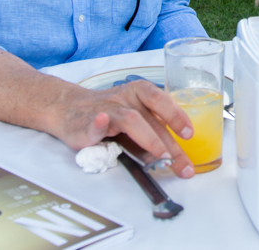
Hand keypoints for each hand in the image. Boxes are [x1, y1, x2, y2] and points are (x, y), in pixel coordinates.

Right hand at [56, 79, 195, 177]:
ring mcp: (106, 109)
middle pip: (152, 120)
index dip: (176, 115)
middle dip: (170, 145)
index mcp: (139, 93)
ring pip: (131, 120)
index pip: (161, 100)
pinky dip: (100, 124)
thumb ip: (151, 137)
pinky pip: (96, 123)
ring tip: (161, 156)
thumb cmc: (109, 115)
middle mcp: (125, 98)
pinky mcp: (88, 124)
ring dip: (149, 139)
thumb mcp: (133, 124)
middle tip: (183, 165)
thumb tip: (173, 159)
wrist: (69, 109)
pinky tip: (103, 124)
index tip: (189, 134)